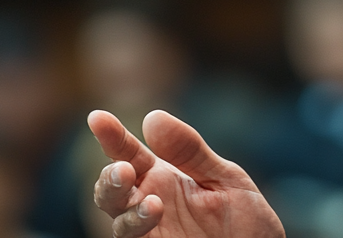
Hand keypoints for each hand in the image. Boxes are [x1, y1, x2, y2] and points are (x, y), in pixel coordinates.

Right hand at [89, 109, 283, 237]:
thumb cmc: (245, 220)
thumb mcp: (225, 178)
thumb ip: (190, 151)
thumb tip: (152, 117)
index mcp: (162, 178)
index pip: (129, 153)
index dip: (112, 135)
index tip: (97, 117)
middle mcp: (148, 203)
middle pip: (112, 189)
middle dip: (109, 178)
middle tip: (123, 169)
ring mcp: (150, 232)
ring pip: (117, 219)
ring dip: (125, 209)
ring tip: (153, 202)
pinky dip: (136, 226)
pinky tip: (154, 210)